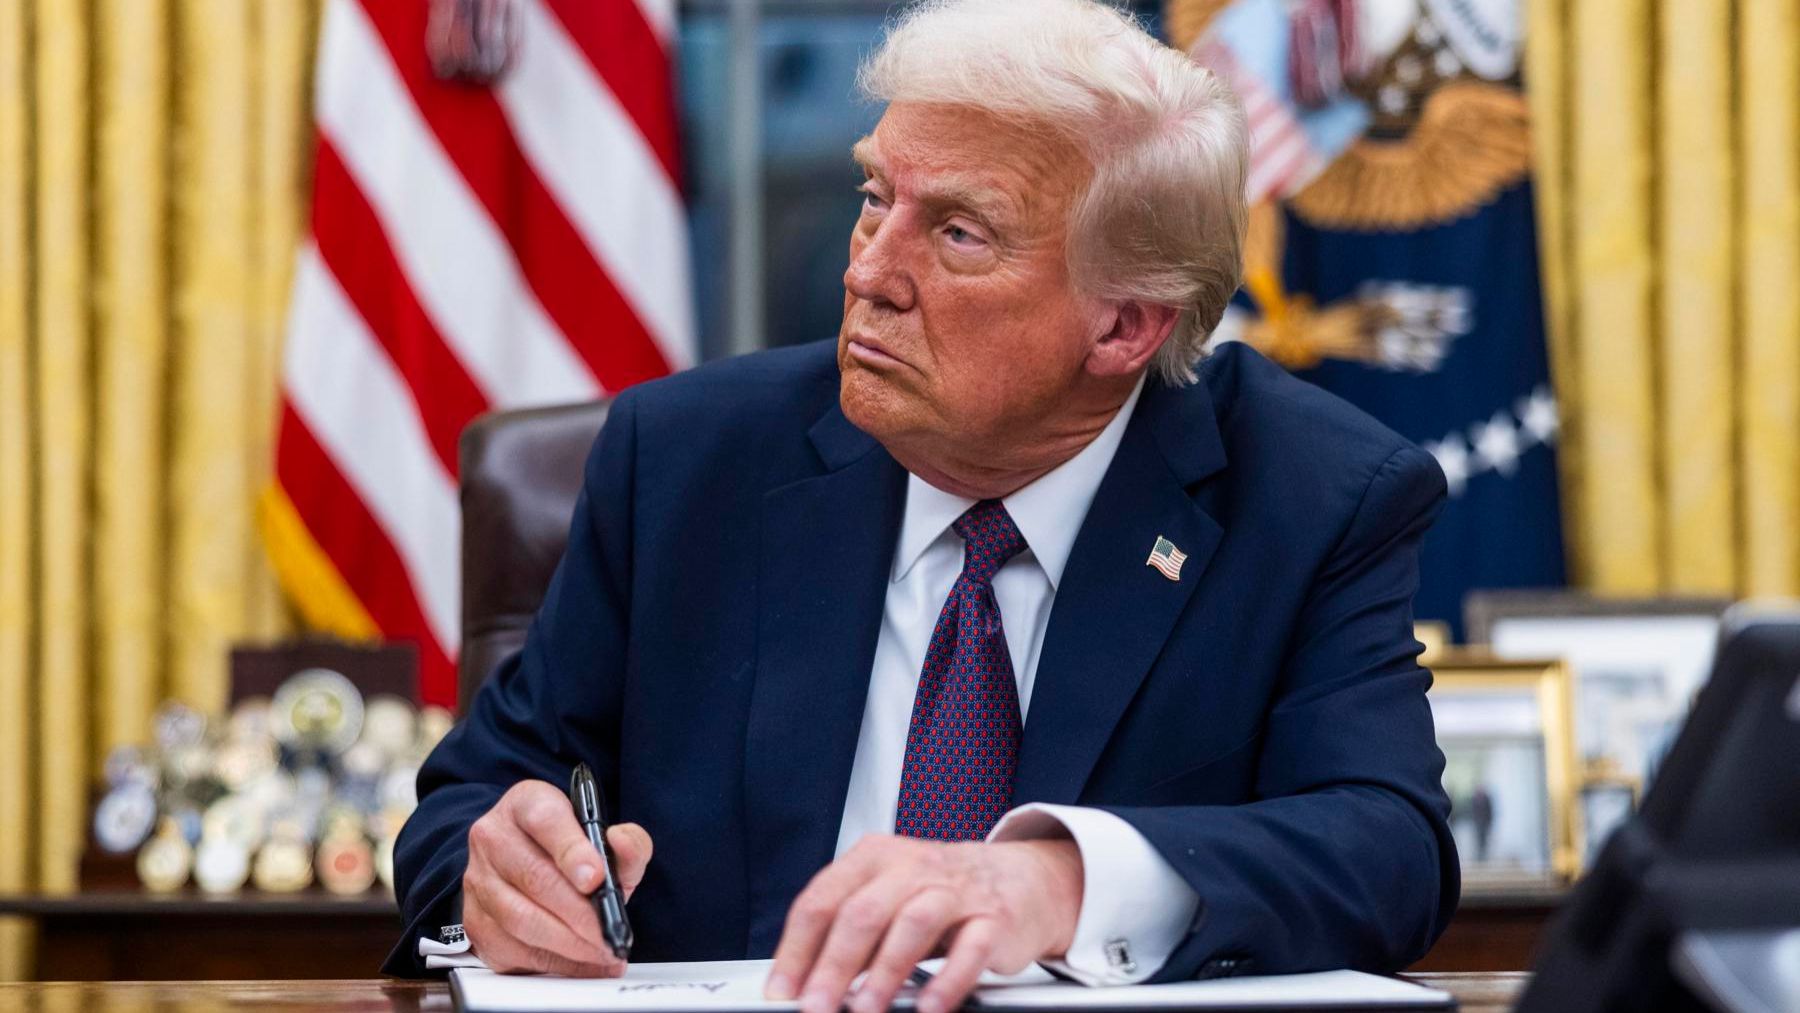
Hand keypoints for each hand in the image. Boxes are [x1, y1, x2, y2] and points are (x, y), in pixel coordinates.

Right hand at [463, 779, 652, 975]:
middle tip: (609, 933)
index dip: (572, 851)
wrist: (530, 863)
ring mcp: (478, 879)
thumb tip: (623, 844)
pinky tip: (581, 963)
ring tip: (601, 952)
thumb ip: (627, 841)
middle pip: (535, 877)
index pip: (545, 820)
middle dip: (579, 913)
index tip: (596, 880)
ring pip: (520, 919)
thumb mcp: (605, 838)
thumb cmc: (571, 850)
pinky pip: (511, 949)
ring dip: (567, 944)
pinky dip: (552, 963)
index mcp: (527, 803)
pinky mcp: (475, 920)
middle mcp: (494, 837)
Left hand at [764, 835, 1083, 1012]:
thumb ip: (851, 936)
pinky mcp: (995, 918)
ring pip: (913, 924)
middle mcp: (912, 866)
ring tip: (864, 1011)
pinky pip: (970, 948)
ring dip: (884, 973)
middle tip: (815, 1007)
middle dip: (833, 966)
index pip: (821, 901)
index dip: (796, 950)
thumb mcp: (889, 898)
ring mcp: (956, 890)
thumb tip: (806, 984)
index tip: (782, 992)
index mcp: (874, 857)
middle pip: (862, 913)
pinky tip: (928, 1008)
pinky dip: (946, 981)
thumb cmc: (942, 892)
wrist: (1023, 878)